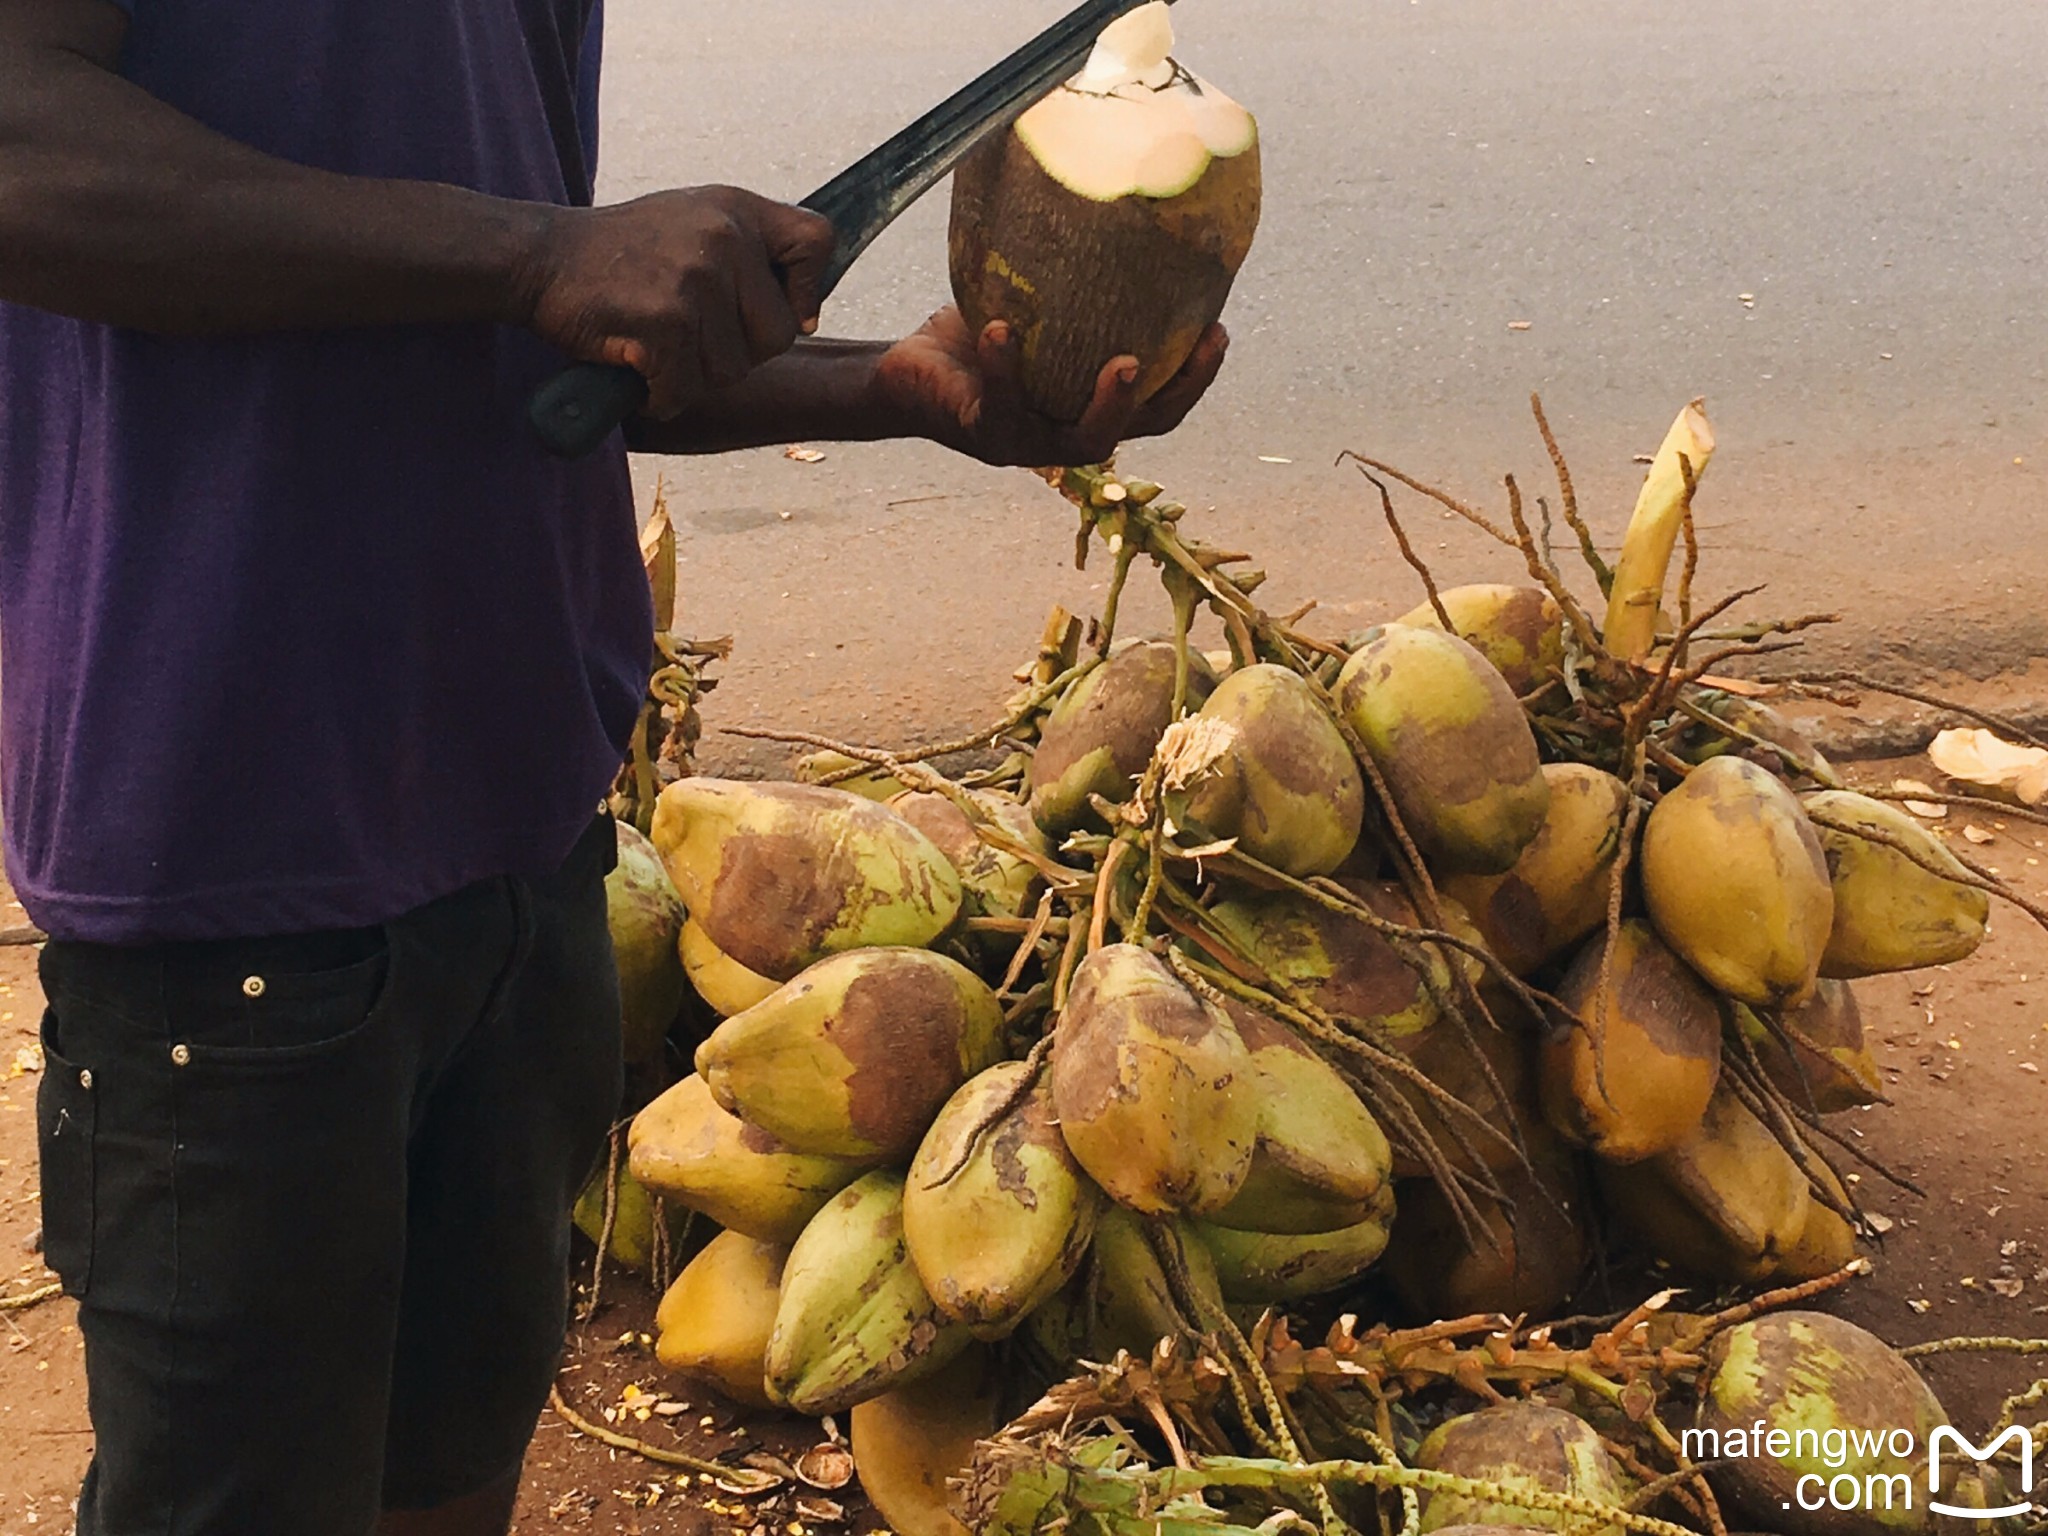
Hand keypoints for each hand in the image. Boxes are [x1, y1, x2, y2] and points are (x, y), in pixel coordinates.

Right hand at [518, 187, 835, 417]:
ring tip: (654, 344)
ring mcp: (695, 279)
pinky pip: (685, 389)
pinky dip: (659, 394)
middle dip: (737, 352)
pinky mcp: (665, 322)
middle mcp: (724, 237)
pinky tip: (636, 366)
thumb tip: (805, 317)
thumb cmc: (621, 255)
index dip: (805, 289)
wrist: (542, 259)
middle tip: (687, 335)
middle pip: (778, 335)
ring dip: (692, 377)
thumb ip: (750, 256)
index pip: (818, 240)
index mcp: (737, 210)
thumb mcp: (694, 224)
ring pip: (731, 371)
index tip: (779, 310)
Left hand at [870, 308, 1229, 467]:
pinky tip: (1000, 327)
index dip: (1195, 378)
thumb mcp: (1030, 304)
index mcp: (1086, 407)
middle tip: (1201, 344)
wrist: (902, 371)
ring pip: (1084, 439)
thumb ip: (1068, 276)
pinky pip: (1000, 402)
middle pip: (1139, 428)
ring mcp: (1025, 441)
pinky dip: (1001, 365)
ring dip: (1110, 403)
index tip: (1218, 329)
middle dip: (1176, 391)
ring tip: (1124, 360)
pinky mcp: (980, 432)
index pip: (1158, 406)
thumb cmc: (973, 332)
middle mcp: (1064, 434)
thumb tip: (1107, 185)